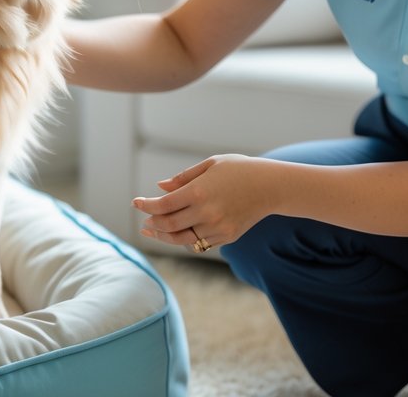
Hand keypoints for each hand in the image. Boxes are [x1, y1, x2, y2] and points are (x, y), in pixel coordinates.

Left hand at [133, 154, 277, 251]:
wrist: (271, 186)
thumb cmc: (239, 169)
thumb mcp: (211, 165)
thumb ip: (183, 178)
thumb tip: (160, 188)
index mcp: (199, 191)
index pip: (163, 205)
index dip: (146, 205)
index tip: (136, 203)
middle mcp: (206, 213)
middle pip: (168, 225)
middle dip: (152, 223)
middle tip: (144, 220)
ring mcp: (217, 228)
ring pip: (182, 239)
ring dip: (164, 236)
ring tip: (153, 230)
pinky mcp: (226, 237)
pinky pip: (199, 242)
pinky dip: (185, 238)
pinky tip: (178, 232)